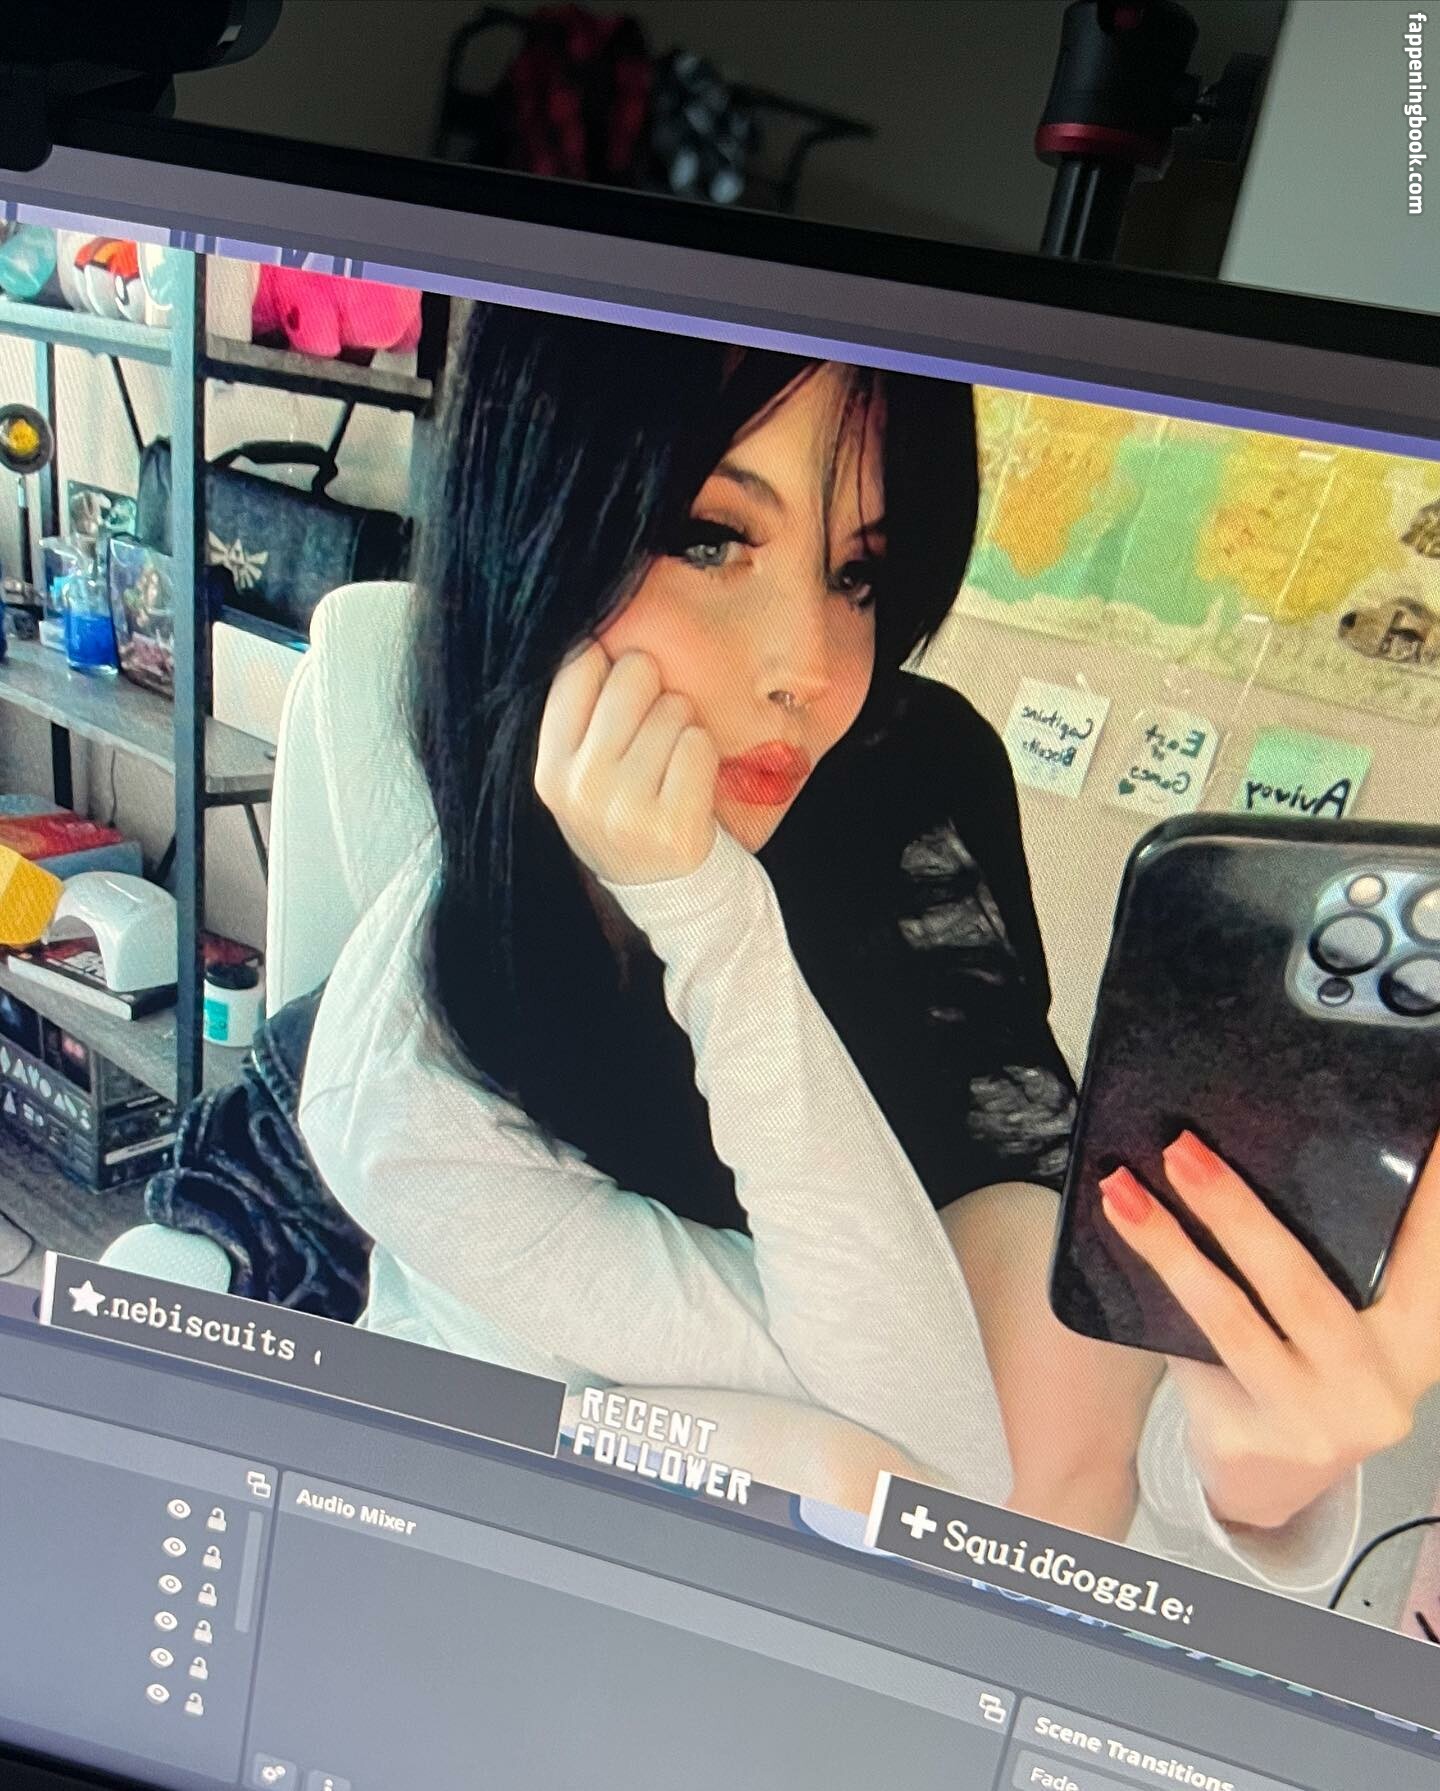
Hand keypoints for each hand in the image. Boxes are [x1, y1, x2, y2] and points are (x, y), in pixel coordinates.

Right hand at [534, 644, 718, 885]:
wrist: (667, 892)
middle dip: (654, 691)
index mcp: (550, 769)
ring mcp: (627, 807)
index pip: (578, 666)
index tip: (621, 694)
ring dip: (683, 726)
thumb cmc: (625, 816)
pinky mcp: (674, 823)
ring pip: (673, 707)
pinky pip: (699, 742)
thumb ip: (579, 716)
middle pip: (631, 674)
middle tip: (655, 731)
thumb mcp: (580, 777)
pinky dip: (705, 754)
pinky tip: (691, 783)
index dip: (609, 666)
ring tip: (672, 765)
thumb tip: (596, 632)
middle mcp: (582, 787)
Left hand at [1101, 1128, 1439, 1531]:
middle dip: (1239, 1212)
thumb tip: (1269, 1148)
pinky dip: (1155, 1284)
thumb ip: (1335, 1259)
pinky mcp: (1248, 1437)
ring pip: (1233, 1321)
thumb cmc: (1308, 1370)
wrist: (1270, 1485)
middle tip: (1185, 1150)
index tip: (1418, 1131)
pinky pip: (1190, 1347)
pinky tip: (1123, 1235)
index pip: (1427, 1258)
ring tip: (1124, 1189)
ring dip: (1171, 1247)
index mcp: (1416, 1340)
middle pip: (1304, 1287)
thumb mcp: (1348, 1323)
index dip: (1424, 1201)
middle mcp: (1376, 1386)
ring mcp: (1312, 1421)